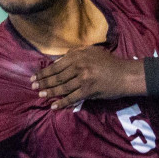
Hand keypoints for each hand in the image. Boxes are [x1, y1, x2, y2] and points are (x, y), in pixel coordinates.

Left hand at [30, 46, 145, 108]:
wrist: (126, 75)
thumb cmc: (110, 63)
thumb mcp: (92, 52)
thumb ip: (76, 53)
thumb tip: (59, 60)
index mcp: (78, 56)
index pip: (56, 65)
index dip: (44, 72)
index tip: (34, 77)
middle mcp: (79, 66)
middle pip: (56, 76)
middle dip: (43, 82)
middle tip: (32, 87)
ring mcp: (83, 79)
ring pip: (62, 87)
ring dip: (49, 92)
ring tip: (40, 95)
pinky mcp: (89, 90)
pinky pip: (72, 98)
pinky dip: (62, 102)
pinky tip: (54, 106)